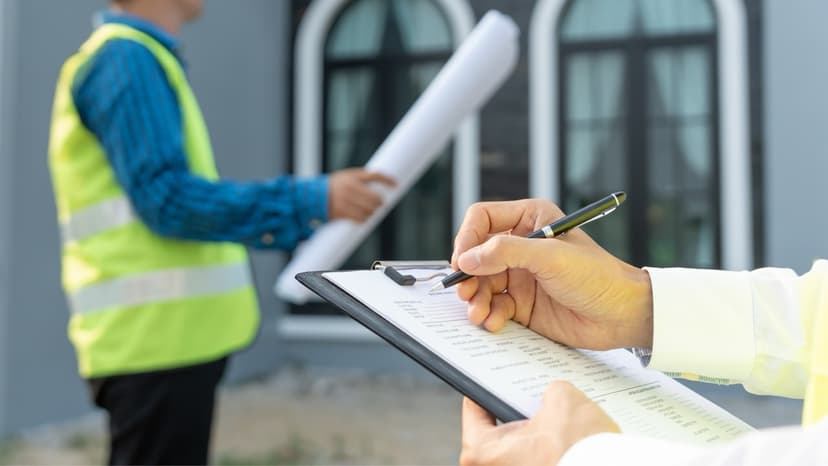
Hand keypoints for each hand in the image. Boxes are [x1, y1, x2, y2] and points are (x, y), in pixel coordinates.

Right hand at [327, 168, 395, 221]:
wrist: (312, 197)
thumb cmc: (331, 186)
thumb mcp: (345, 177)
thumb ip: (360, 179)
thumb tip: (379, 184)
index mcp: (352, 176)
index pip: (375, 175)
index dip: (387, 180)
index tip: (395, 184)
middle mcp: (350, 187)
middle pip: (375, 197)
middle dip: (380, 201)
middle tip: (380, 203)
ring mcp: (347, 201)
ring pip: (370, 209)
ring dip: (373, 211)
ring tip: (372, 211)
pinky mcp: (343, 212)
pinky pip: (361, 218)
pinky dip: (365, 219)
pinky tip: (364, 217)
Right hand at [451, 199, 652, 349]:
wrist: (622, 315)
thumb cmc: (598, 276)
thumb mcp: (550, 256)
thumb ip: (506, 252)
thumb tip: (468, 258)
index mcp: (530, 219)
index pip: (482, 219)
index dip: (467, 238)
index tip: (462, 261)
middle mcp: (521, 245)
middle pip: (476, 255)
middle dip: (468, 275)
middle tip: (465, 291)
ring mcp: (520, 276)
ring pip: (481, 284)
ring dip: (475, 299)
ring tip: (478, 313)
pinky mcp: (522, 304)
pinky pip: (493, 307)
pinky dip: (489, 315)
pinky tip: (495, 322)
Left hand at [460, 381, 619, 465]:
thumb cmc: (581, 454)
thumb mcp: (562, 399)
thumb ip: (548, 389)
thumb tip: (553, 392)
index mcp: (482, 451)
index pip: (473, 407)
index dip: (485, 383)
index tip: (489, 372)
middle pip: (501, 425)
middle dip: (519, 405)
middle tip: (531, 387)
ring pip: (524, 442)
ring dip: (540, 426)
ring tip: (557, 408)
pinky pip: (541, 455)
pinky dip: (553, 441)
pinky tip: (570, 428)